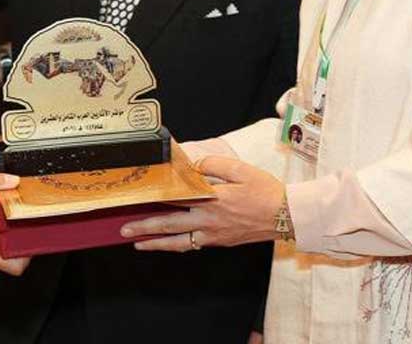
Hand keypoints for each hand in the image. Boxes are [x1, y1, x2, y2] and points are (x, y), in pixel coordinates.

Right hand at [0, 172, 29, 276]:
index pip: (15, 267)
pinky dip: (0, 247)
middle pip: (13, 264)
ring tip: (8, 228)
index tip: (29, 237)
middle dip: (19, 246)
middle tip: (21, 227)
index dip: (27, 254)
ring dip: (9, 246)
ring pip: (4, 261)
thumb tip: (12, 180)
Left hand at [119, 156, 285, 250]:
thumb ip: (214, 165)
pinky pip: (192, 246)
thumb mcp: (241, 169)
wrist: (286, 216)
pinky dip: (176, 246)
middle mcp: (209, 220)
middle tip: (124, 228)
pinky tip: (167, 245)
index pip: (176, 196)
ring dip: (156, 243)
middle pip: (170, 224)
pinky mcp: (219, 241)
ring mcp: (213, 234)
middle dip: (144, 227)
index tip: (137, 193)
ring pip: (178, 241)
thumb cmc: (265, 191)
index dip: (155, 195)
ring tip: (137, 243)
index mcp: (212, 199)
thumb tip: (193, 167)